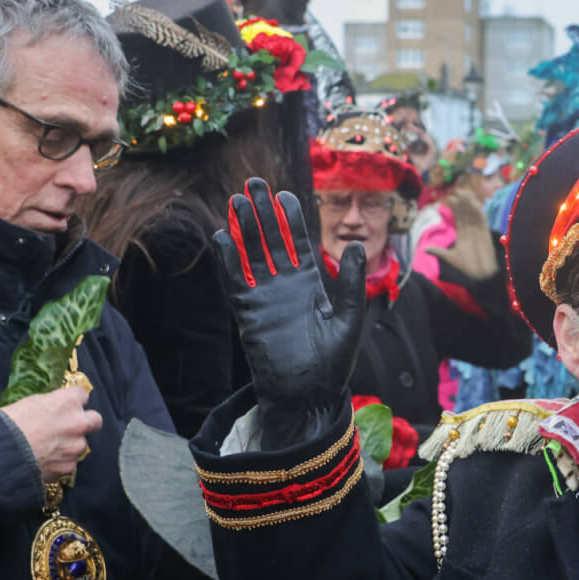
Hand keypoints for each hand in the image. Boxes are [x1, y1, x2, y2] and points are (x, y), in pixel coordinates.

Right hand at [1, 386, 101, 481]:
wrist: (0, 454)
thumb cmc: (8, 424)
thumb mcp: (30, 403)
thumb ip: (50, 405)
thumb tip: (53, 409)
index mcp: (67, 402)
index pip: (82, 395)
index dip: (72, 401)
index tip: (65, 406)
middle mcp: (78, 423)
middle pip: (95, 420)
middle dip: (85, 423)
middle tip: (69, 427)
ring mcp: (76, 446)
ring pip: (80, 444)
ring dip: (69, 445)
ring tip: (47, 448)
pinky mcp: (69, 466)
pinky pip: (68, 463)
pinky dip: (59, 463)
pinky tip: (43, 461)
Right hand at [216, 177, 364, 445]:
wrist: (307, 396)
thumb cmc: (332, 363)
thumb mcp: (349, 319)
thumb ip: (352, 283)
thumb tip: (356, 244)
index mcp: (310, 284)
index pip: (297, 243)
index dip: (290, 219)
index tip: (284, 196)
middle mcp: (285, 286)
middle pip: (270, 240)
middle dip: (262, 212)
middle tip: (253, 183)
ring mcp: (264, 297)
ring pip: (250, 254)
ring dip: (243, 229)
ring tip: (235, 200)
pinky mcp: (248, 313)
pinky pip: (235, 281)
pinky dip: (228, 259)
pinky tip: (222, 236)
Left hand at [424, 187, 500, 281]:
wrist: (481, 275)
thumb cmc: (467, 267)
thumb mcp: (450, 257)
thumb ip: (439, 251)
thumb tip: (424, 249)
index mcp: (462, 234)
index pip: (458, 217)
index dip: (454, 208)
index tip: (449, 198)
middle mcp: (470, 230)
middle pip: (465, 212)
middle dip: (461, 202)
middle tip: (456, 191)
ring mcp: (478, 231)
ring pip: (473, 214)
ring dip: (469, 203)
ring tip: (464, 193)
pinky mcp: (485, 234)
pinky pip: (482, 220)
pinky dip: (479, 212)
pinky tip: (475, 203)